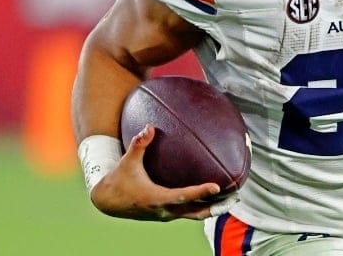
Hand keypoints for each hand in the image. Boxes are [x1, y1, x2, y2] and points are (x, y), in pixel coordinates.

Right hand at [89, 124, 228, 220]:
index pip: (183, 197)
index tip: (217, 187)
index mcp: (156, 199)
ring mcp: (166, 215)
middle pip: (195, 212)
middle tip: (234, 197)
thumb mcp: (127, 161)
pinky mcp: (166, 214)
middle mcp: (164, 210)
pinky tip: (212, 197)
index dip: (200, 192)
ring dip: (212, 209)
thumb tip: (149, 126)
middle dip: (216, 206)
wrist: (107, 201)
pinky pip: (188, 212)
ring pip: (194, 215)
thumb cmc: (119, 180)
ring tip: (230, 199)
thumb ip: (139, 144)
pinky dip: (202, 207)